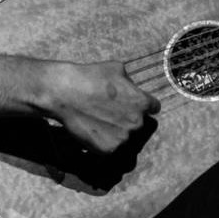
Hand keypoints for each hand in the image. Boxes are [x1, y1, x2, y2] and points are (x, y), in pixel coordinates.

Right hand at [42, 60, 158, 153]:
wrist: (65, 93)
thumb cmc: (89, 77)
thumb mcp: (116, 68)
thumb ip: (129, 81)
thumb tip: (130, 87)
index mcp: (142, 102)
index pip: (153, 108)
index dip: (141, 104)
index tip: (131, 104)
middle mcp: (137, 122)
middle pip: (137, 123)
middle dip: (126, 118)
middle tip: (108, 111)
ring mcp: (123, 138)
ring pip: (123, 136)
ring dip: (114, 131)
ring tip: (96, 120)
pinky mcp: (108, 149)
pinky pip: (109, 146)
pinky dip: (101, 140)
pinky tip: (91, 128)